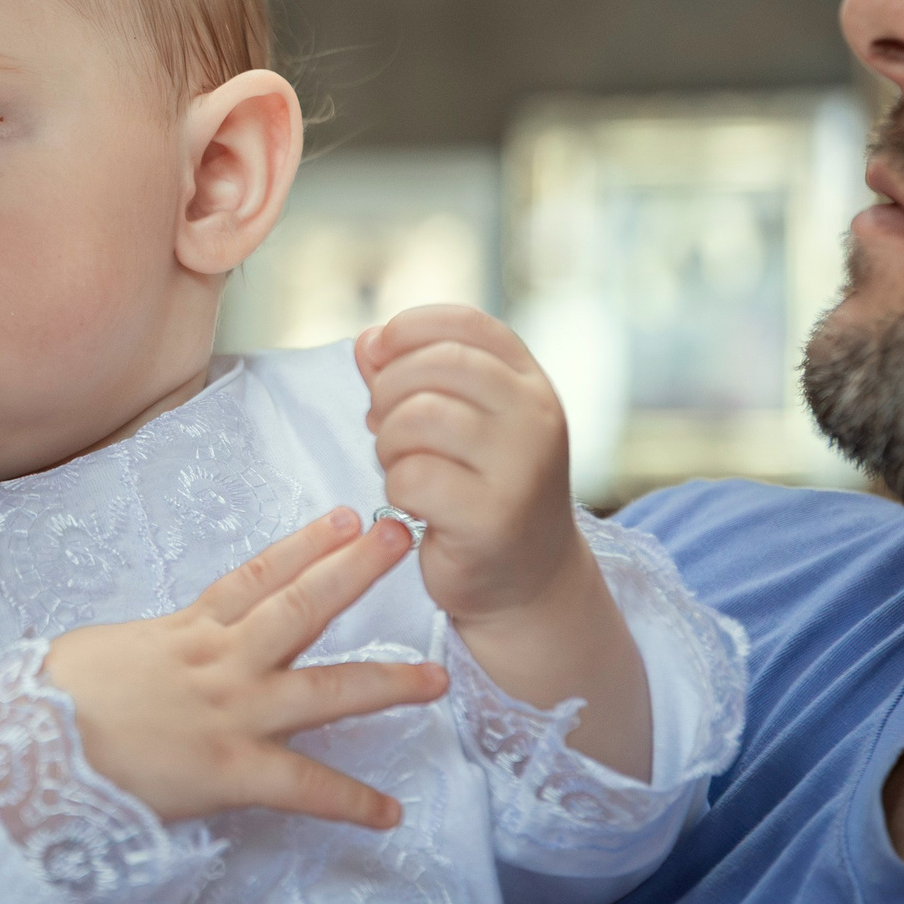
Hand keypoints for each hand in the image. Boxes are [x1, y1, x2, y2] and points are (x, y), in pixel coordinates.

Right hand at [38, 510, 447, 826]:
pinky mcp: (233, 771)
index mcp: (187, 630)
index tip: (347, 519)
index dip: (305, 546)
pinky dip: (350, 800)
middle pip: (301, 608)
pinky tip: (391, 811)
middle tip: (403, 541)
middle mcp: (221, 662)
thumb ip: (149, 645)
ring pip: (323, 690)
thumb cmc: (56, 700)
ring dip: (385, 682)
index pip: (256, 576)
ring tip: (436, 676)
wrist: (38, 745)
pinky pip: (303, 786)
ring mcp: (233, 714)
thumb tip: (163, 649)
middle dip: (355, 573)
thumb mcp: (103, 649)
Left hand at [358, 306, 650, 777]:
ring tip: (400, 464)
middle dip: (390, 390)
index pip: (464, 322)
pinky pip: (413, 476)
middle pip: (437, 363)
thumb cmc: (479, 490)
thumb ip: (410, 376)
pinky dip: (396, 487)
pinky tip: (413, 504)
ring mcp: (521, 467)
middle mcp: (536, 417)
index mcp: (529, 382)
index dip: (407, 329)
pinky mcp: (493, 517)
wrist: (524, 581)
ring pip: (421, 416)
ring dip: (389, 441)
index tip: (377, 353)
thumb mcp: (455, 421)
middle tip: (384, 425)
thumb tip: (367, 343)